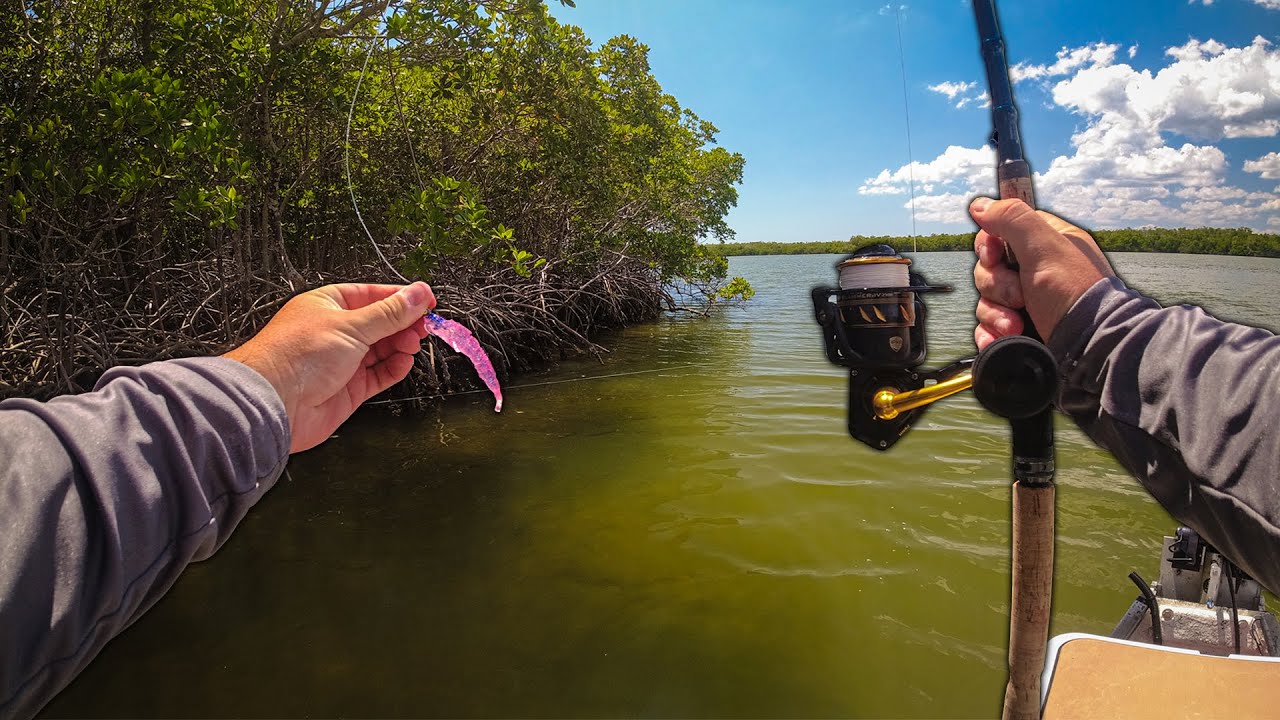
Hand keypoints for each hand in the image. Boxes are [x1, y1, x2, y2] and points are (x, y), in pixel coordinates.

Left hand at [223, 282, 434, 452]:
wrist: (273, 402)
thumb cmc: (294, 357)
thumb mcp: (351, 325)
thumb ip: (390, 313)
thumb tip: (417, 295)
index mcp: (329, 306)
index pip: (373, 295)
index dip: (401, 297)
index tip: (426, 299)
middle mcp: (335, 332)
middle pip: (381, 322)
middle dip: (404, 323)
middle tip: (425, 325)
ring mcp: (342, 361)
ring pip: (383, 349)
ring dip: (401, 345)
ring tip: (413, 344)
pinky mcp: (348, 388)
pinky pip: (379, 374)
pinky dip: (395, 368)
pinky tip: (403, 362)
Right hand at [971, 198, 1113, 348]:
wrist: (1092, 347)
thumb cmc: (1074, 294)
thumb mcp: (1045, 248)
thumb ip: (1012, 219)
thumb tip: (980, 205)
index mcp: (1045, 244)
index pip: (999, 233)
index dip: (989, 245)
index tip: (994, 257)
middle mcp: (1035, 270)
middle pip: (989, 268)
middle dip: (997, 286)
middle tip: (1020, 297)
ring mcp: (1027, 301)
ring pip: (987, 299)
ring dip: (996, 314)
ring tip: (1016, 326)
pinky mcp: (1020, 327)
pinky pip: (990, 325)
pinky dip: (991, 332)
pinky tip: (1002, 337)